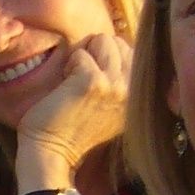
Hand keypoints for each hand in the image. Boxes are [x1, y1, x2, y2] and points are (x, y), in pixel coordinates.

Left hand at [14, 32, 132, 191]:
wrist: (53, 154)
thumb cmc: (73, 131)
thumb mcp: (111, 109)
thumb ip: (121, 82)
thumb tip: (114, 46)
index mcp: (140, 97)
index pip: (133, 52)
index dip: (107, 58)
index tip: (94, 82)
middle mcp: (133, 91)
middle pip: (119, 42)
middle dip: (96, 53)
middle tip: (81, 80)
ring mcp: (115, 85)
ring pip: (103, 41)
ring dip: (82, 57)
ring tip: (73, 82)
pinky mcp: (93, 82)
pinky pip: (80, 53)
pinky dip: (68, 65)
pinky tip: (64, 87)